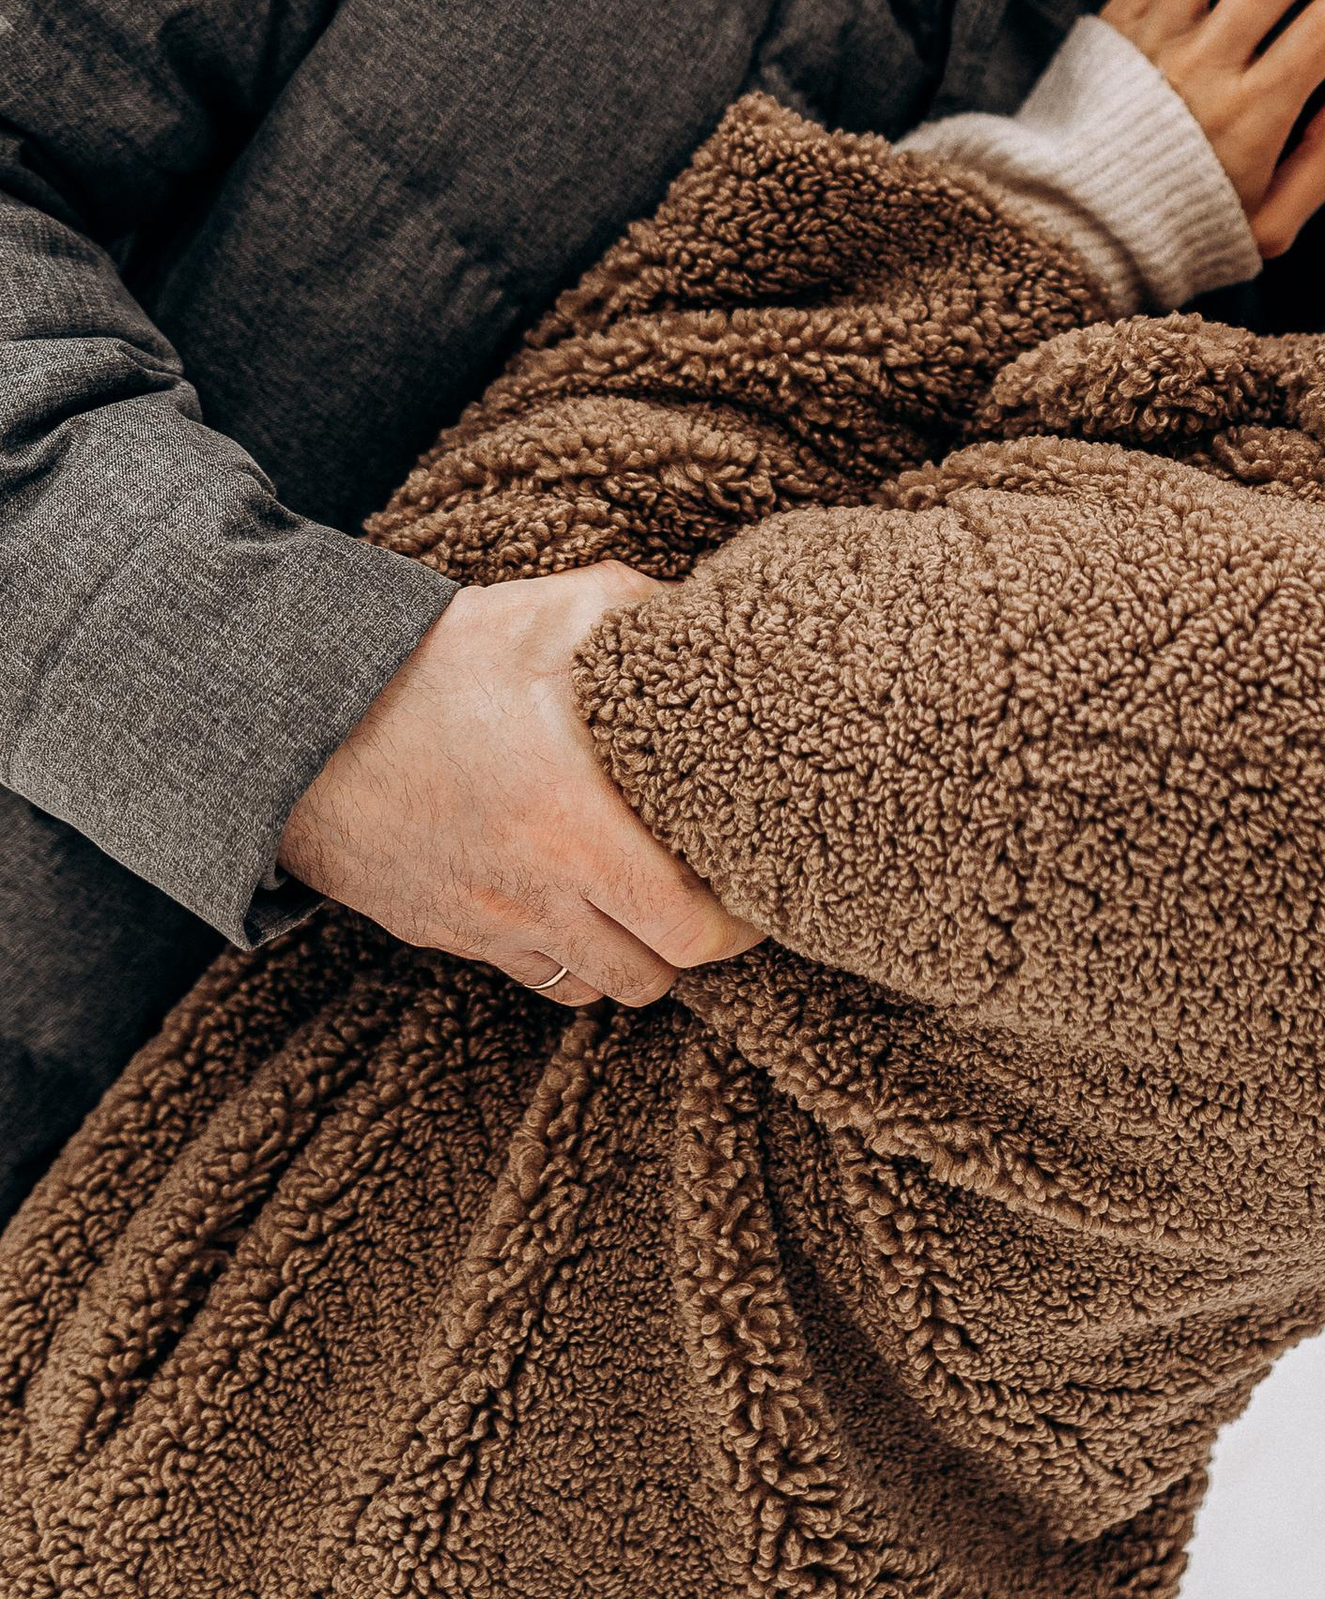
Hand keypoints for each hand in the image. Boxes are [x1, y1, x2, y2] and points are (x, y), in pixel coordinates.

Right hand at [275, 567, 765, 1008]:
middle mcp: (533, 896)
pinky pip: (523, 973)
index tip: (755, 886)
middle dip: (690, 945)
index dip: (739, 925)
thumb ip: (641, 614)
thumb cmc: (429, 661)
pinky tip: (572, 899)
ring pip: (588, 987)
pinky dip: (561, 954)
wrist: (294, 713)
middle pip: (649, 976)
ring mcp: (481, 923)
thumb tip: (706, 616)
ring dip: (626, 954)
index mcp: (576, 831)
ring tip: (642, 898)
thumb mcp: (548, 612)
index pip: (691, 932)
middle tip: (706, 891)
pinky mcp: (437, 929)